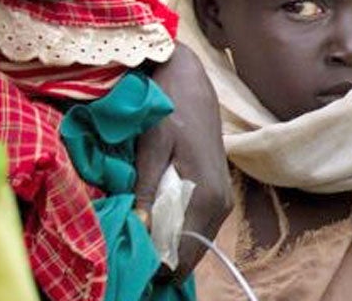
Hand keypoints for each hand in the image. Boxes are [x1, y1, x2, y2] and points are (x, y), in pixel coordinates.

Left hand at [136, 44, 231, 280]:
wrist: (191, 82)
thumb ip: (147, 190)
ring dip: (167, 244)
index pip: (184, 256)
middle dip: (160, 259)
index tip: (130, 266)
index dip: (156, 269)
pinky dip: (176, 229)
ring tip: (137, 236)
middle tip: (128, 251)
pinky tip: (154, 220)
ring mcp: (223, 199)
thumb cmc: (169, 109)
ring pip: (194, 240)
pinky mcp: (219, 191)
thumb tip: (140, 230)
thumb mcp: (151, 147)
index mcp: (206, 197)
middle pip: (191, 254)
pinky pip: (197, 225)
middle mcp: (221, 204)